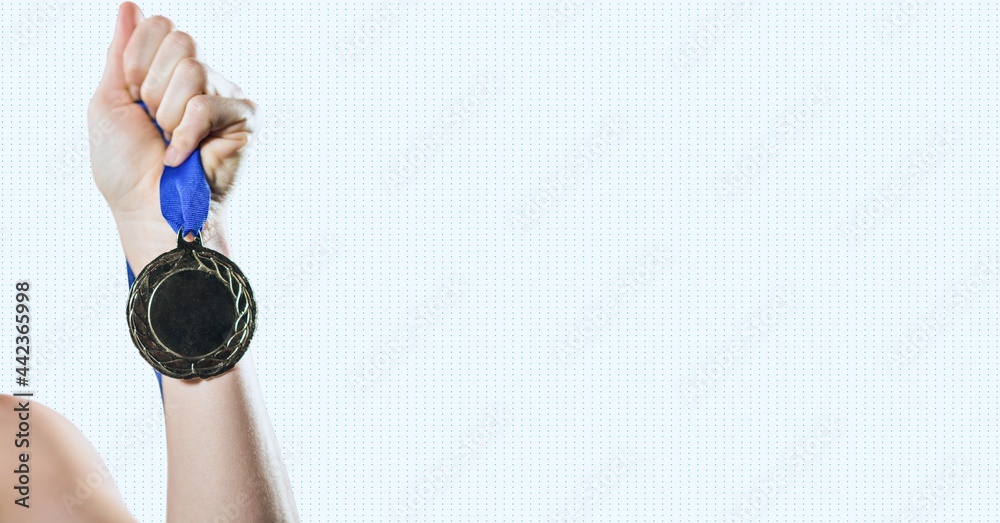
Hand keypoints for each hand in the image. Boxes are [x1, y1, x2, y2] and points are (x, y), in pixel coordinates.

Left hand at [89, 2, 254, 269]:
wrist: (146, 208)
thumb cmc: (126, 167)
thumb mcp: (109, 101)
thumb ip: (120, 52)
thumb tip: (130, 5)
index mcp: (167, 70)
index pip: (160, 26)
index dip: (137, 61)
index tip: (133, 100)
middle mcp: (201, 78)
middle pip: (180, 41)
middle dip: (153, 88)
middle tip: (154, 125)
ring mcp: (224, 97)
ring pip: (193, 70)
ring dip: (168, 115)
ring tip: (170, 142)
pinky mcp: (243, 120)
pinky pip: (208, 104)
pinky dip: (186, 133)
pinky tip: (184, 156)